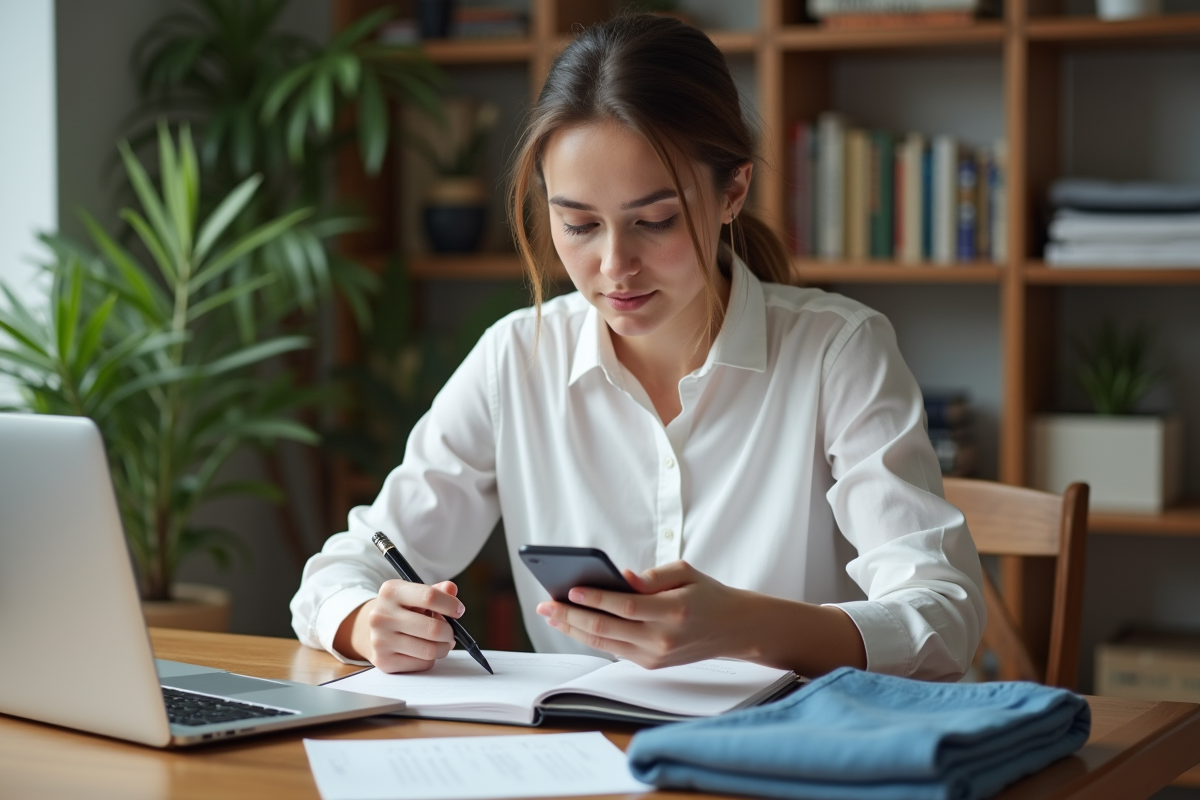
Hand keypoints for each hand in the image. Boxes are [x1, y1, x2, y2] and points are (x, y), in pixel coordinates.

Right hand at [334, 580, 461, 671]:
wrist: (369, 629)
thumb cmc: (400, 609)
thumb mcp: (414, 594)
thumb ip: (435, 590)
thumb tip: (451, 589)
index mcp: (391, 592)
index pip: (429, 596)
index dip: (450, 604)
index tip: (458, 610)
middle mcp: (381, 615)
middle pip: (432, 628)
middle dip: (450, 632)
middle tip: (451, 631)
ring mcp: (380, 640)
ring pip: (429, 650)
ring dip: (443, 647)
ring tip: (442, 642)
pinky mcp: (383, 661)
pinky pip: (422, 664)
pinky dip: (430, 659)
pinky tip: (424, 650)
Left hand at [535, 560, 752, 668]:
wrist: (733, 629)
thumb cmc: (707, 594)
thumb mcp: (685, 573)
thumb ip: (652, 576)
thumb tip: (620, 577)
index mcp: (673, 611)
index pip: (625, 606)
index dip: (595, 598)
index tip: (570, 589)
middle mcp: (662, 639)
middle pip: (606, 629)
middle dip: (570, 616)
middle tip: (546, 604)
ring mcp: (654, 656)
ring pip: (604, 644)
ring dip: (573, 629)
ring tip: (551, 614)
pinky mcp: (650, 664)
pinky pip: (613, 650)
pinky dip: (590, 637)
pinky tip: (573, 624)